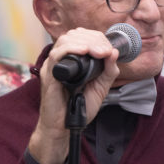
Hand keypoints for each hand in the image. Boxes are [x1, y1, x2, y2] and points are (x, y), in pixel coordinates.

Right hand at [27, 28, 120, 163]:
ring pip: (65, 40)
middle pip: (74, 35)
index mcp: (72, 60)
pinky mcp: (48, 76)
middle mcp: (61, 60)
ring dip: (84, 42)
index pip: (82, 36)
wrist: (64, 128)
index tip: (109, 50)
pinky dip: (71, 49)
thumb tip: (114, 51)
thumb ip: (108, 71)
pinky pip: (56, 55)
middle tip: (105, 51)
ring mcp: (53, 67)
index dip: (97, 38)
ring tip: (98, 52)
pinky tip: (84, 52)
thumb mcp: (100, 87)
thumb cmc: (78, 108)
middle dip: (93, 39)